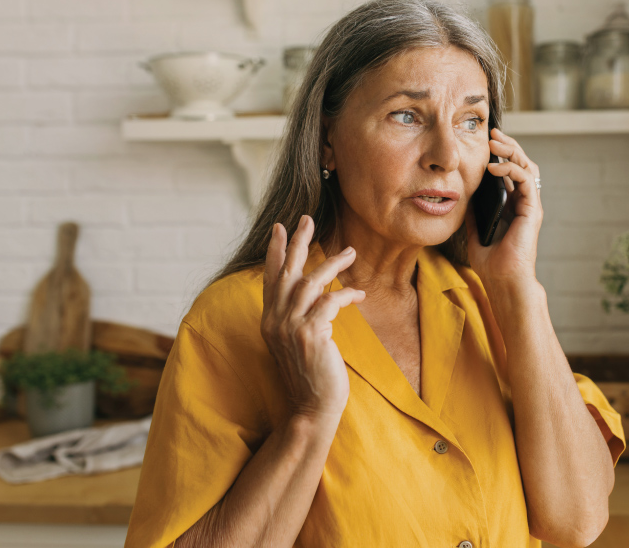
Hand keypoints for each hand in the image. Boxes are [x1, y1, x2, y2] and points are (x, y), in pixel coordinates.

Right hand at [261, 215, 364, 421]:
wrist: (311, 409)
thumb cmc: (310, 378)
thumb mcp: (297, 343)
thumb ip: (297, 319)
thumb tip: (313, 295)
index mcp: (269, 321)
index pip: (269, 278)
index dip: (274, 251)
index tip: (280, 227)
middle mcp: (275, 321)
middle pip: (285, 271)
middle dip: (296, 242)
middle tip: (307, 219)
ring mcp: (290, 327)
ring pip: (309, 282)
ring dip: (332, 264)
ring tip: (351, 252)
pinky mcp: (310, 335)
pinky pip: (329, 302)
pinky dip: (345, 294)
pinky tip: (359, 294)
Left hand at [466, 127, 542, 286]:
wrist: (502, 280)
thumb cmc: (490, 261)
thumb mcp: (474, 228)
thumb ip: (473, 210)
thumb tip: (462, 191)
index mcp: (512, 204)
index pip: (510, 170)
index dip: (500, 154)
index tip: (485, 141)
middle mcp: (523, 202)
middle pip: (521, 163)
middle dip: (508, 145)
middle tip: (492, 133)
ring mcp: (530, 205)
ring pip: (527, 166)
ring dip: (511, 151)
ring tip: (494, 142)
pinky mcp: (532, 209)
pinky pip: (525, 180)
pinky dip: (511, 168)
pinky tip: (494, 166)